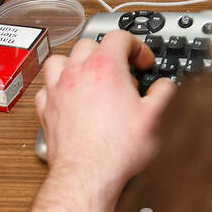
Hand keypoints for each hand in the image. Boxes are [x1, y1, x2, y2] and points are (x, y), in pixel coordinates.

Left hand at [34, 28, 174, 195]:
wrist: (88, 175)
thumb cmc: (117, 148)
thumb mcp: (156, 117)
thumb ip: (164, 93)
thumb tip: (165, 86)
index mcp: (105, 67)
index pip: (119, 37)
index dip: (136, 46)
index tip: (143, 62)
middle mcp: (77, 73)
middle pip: (89, 43)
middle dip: (107, 52)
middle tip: (122, 72)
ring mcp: (58, 90)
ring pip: (60, 60)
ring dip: (76, 63)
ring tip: (90, 76)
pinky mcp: (47, 110)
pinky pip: (46, 88)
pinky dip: (58, 88)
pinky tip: (69, 98)